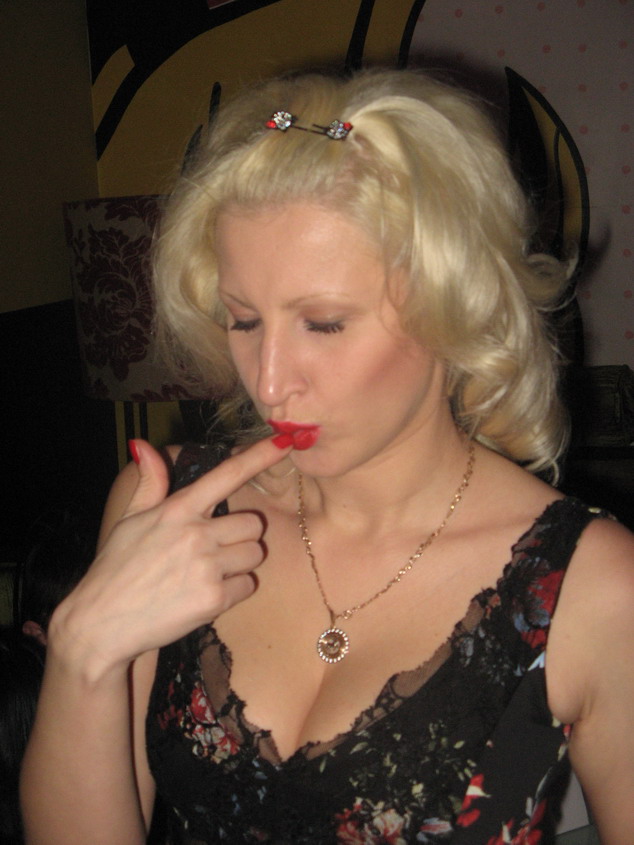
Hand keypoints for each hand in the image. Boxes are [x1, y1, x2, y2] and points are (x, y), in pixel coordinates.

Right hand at [49, 438, 290, 676]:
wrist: (102, 622)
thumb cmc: (115, 569)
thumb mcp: (129, 519)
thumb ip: (149, 482)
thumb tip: (143, 445)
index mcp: (178, 509)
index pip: (227, 475)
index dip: (259, 456)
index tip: (284, 441)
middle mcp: (196, 533)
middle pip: (252, 524)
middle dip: (239, 537)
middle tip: (211, 551)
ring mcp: (207, 566)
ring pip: (255, 554)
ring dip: (240, 563)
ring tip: (208, 573)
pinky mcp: (214, 598)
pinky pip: (248, 585)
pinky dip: (234, 591)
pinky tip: (206, 594)